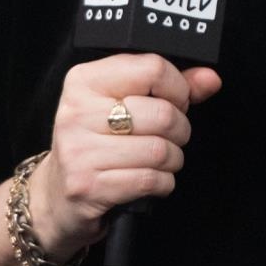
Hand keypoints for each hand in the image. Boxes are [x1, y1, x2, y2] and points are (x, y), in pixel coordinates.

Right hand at [30, 54, 220, 260]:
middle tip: (169, 137)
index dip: (178, 88)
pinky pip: (150, 180)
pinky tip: (150, 180)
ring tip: (159, 160)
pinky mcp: (88, 186)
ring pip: (159, 150)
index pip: (152, 68)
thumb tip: (210, 79)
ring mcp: (79, 151)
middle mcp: (77, 112)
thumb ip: (170, 88)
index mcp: (84, 81)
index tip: (176, 101)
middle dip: (179, 130)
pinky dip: (162, 183)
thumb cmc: (96, 145)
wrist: (56, 197)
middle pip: (162, 113)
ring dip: (172, 160)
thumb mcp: (123, 106)